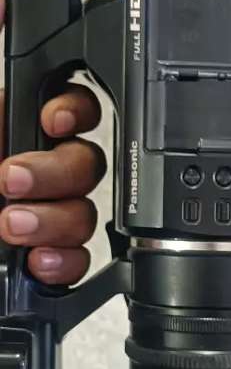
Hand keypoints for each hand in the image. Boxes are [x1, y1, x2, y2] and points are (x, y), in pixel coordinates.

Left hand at [0, 0, 105, 284]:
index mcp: (2, 122)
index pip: (70, 107)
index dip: (74, 109)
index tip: (49, 117)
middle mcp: (20, 167)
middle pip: (85, 162)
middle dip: (56, 172)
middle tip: (8, 180)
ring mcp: (27, 215)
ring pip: (83, 212)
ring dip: (56, 219)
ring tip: (7, 225)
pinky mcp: (26, 259)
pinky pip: (73, 260)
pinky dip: (64, 261)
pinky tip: (35, 260)